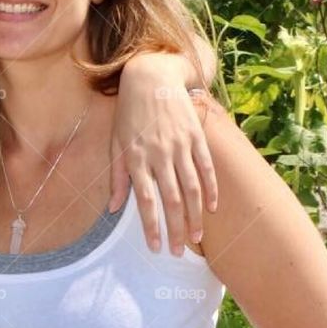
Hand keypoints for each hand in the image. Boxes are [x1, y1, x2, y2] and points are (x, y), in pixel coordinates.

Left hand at [109, 48, 217, 255]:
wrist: (150, 76)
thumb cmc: (129, 112)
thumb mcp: (115, 141)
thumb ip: (117, 177)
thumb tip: (114, 208)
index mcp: (135, 157)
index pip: (146, 201)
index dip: (151, 227)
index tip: (155, 248)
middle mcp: (158, 153)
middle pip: (171, 200)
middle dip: (176, 229)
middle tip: (179, 251)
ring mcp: (179, 145)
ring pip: (192, 189)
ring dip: (195, 216)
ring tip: (196, 237)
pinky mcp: (195, 136)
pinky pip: (206, 168)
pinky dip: (211, 189)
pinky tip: (212, 207)